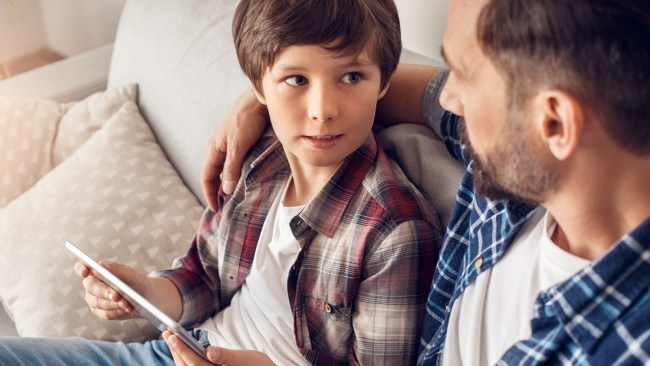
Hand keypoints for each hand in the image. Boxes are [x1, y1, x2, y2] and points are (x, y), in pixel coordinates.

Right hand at [74, 260, 149, 319]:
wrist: (145, 297)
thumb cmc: (135, 281)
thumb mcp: (129, 274)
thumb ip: (114, 269)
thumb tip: (99, 265)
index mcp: (97, 271)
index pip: (81, 267)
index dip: (80, 269)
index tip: (85, 272)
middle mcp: (92, 285)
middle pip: (91, 288)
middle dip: (105, 292)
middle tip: (117, 296)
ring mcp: (94, 299)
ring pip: (97, 303)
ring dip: (114, 304)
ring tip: (127, 303)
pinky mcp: (100, 311)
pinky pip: (104, 313)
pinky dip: (116, 311)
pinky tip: (125, 309)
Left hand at [163, 331, 275, 365]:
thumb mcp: (248, 359)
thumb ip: (228, 356)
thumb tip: (209, 352)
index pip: (195, 364)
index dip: (182, 350)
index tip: (172, 336)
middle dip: (175, 350)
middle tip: (167, 333)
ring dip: (178, 355)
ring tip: (172, 339)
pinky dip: (185, 360)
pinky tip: (183, 351)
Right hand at [201, 89, 268, 210]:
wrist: (260, 100)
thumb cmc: (246, 119)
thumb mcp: (238, 145)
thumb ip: (231, 167)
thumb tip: (225, 190)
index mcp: (214, 149)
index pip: (206, 177)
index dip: (209, 194)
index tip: (217, 210)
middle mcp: (220, 149)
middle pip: (215, 176)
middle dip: (218, 193)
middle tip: (227, 209)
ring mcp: (232, 147)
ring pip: (227, 171)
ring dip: (230, 185)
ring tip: (238, 200)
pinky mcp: (244, 144)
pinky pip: (238, 165)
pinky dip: (240, 176)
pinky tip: (249, 182)